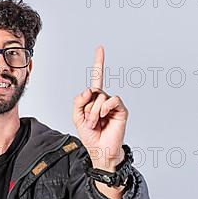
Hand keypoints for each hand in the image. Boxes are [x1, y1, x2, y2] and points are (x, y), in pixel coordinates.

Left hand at [72, 46, 127, 170]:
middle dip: (86, 108)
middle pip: (93, 92)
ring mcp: (113, 104)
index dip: (99, 63)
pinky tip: (103, 117)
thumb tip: (89, 90)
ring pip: (100, 97)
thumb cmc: (90, 135)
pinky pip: (112, 100)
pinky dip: (104, 108)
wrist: (100, 150)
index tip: (100, 48)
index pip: (97, 78)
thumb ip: (78, 101)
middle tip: (88, 122)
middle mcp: (104, 99)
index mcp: (94, 99)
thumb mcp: (76, 117)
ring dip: (93, 112)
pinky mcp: (121, 110)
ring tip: (95, 123)